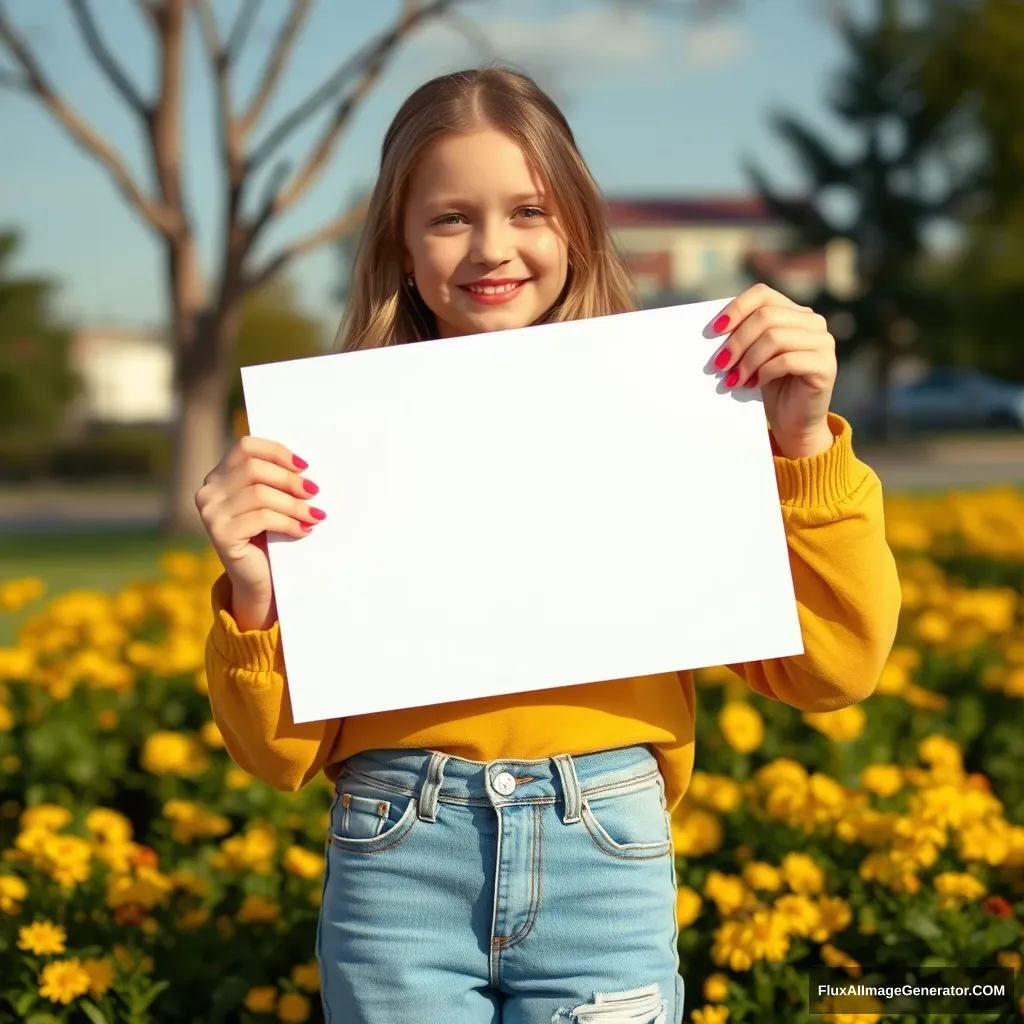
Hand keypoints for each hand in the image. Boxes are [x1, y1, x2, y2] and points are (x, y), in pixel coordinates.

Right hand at [194, 437, 324, 618]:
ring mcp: (210, 512)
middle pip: (254, 469)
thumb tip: (306, 467)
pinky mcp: (220, 534)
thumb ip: (276, 481)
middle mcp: (209, 491)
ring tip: (315, 515)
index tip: (304, 466)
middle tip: (314, 492)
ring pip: (259, 494)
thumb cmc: (270, 536)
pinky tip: (304, 530)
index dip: (277, 452)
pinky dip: (288, 522)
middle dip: (289, 480)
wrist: (258, 579)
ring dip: (294, 504)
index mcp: (219, 476)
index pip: (246, 447)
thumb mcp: (271, 502)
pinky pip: (261, 518)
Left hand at [708, 283, 836, 458]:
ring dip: (747, 360)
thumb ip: (742, 335)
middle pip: (766, 317)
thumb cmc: (768, 386)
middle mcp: (812, 322)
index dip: (736, 308)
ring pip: (775, 338)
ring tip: (733, 379)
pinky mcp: (825, 365)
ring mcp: (822, 342)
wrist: (792, 422)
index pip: (762, 294)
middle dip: (737, 341)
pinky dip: (764, 372)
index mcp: (794, 312)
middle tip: (719, 364)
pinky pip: (787, 360)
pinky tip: (753, 385)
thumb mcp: (753, 355)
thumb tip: (713, 329)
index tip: (713, 331)